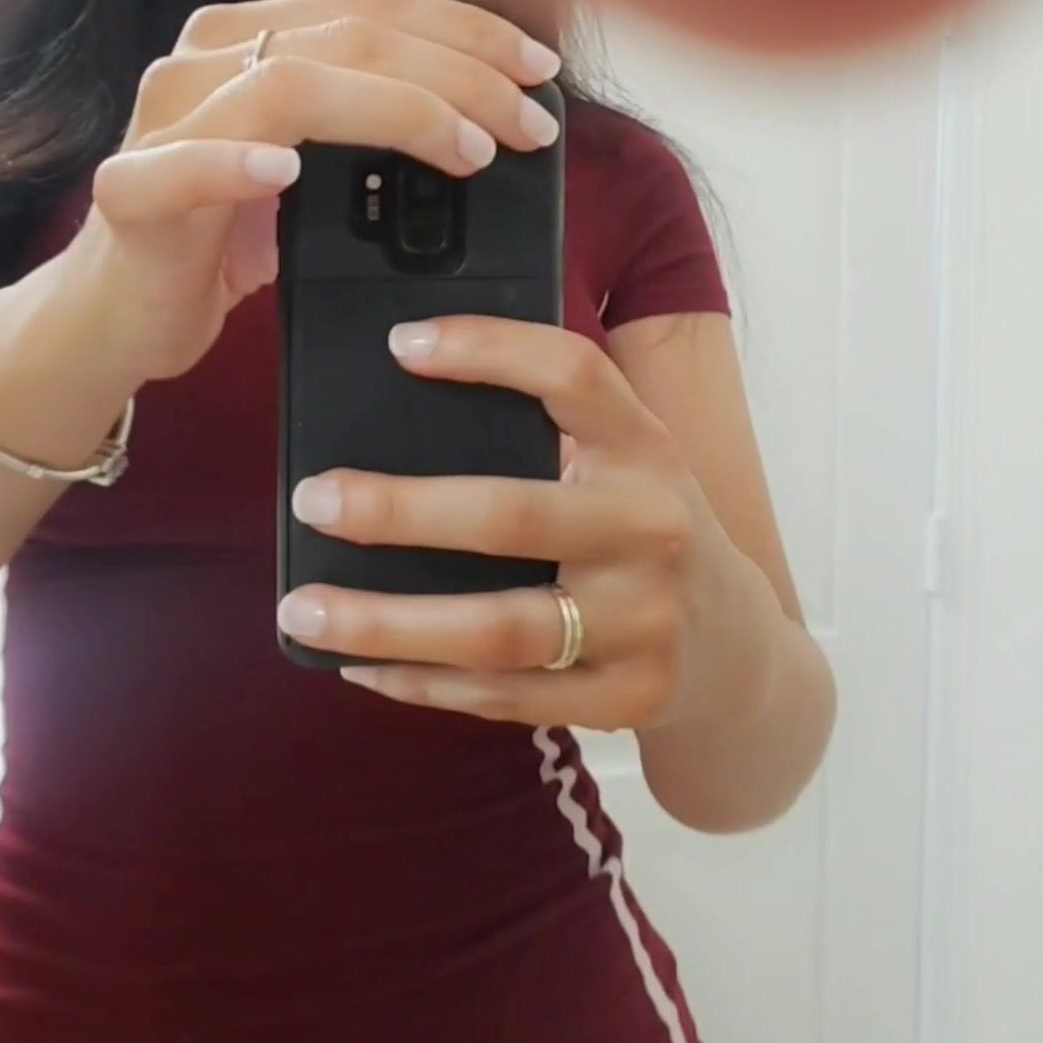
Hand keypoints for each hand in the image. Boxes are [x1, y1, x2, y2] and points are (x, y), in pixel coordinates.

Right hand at [63, 0, 558, 386]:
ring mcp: (163, 121)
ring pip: (291, 85)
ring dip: (396, 112)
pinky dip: (236, 164)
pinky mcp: (129, 193)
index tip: (539, 70)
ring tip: (466, 151)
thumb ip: (373, 127)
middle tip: (527, 124)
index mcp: (250, 38)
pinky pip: (182, 166)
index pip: (373, 3)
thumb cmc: (221, 240)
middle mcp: (204, 60)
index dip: (466, 29)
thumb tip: (493, 116)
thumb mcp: (314, 172)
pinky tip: (287, 172)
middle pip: (351, 34)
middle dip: (460, 74)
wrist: (115, 320)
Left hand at [277, 315, 738, 731]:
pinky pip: (505, 697)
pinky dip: (422, 683)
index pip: (573, 376)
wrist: (740, 649)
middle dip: (401, 510)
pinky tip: (359, 666)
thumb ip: (552, 434)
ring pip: (499, 630)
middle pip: (513, 516)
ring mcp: (645, 621)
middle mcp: (652, 527)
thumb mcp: (627, 463)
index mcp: (646, 447)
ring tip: (302, 609)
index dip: (489, 351)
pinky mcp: (627, 698)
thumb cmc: (644, 530)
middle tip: (313, 500)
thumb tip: (398, 397)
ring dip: (387, 621)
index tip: (400, 344)